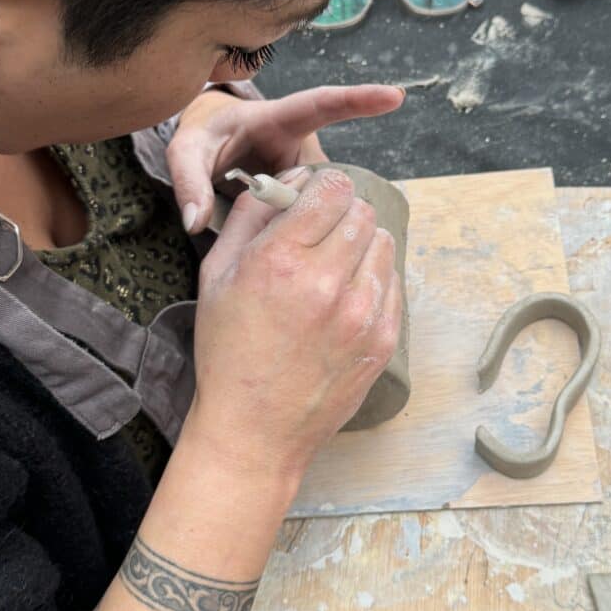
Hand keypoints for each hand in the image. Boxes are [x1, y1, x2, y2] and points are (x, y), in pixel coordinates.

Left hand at [167, 84, 403, 232]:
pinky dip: (302, 228)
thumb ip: (188, 182)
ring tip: (259, 217)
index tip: (395, 96)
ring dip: (299, 219)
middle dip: (303, 203)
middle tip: (260, 207)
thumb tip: (195, 222)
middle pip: (325, 176)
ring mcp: (310, 167)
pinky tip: (282, 238)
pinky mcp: (311, 191)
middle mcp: (303, 142)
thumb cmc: (202, 139)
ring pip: (322, 201)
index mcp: (278, 118)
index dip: (358, 100)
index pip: (322, 104)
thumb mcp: (184, 154)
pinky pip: (316, 212)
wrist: (210, 144)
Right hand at [187, 168, 401, 481]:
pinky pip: (393, 283)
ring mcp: (362, 314)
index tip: (312, 200)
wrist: (255, 430)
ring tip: (332, 269)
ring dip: (360, 245)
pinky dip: (372, 280)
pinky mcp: (383, 339)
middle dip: (341, 214)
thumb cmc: (229, 353)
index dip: (323, 187)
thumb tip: (285, 180)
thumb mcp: (217, 276)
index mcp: (281, 260)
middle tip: (319, 235)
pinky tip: (344, 300)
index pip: (333, 187)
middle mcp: (327, 283)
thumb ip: (251, 216)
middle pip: (362, 211)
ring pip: (383, 244)